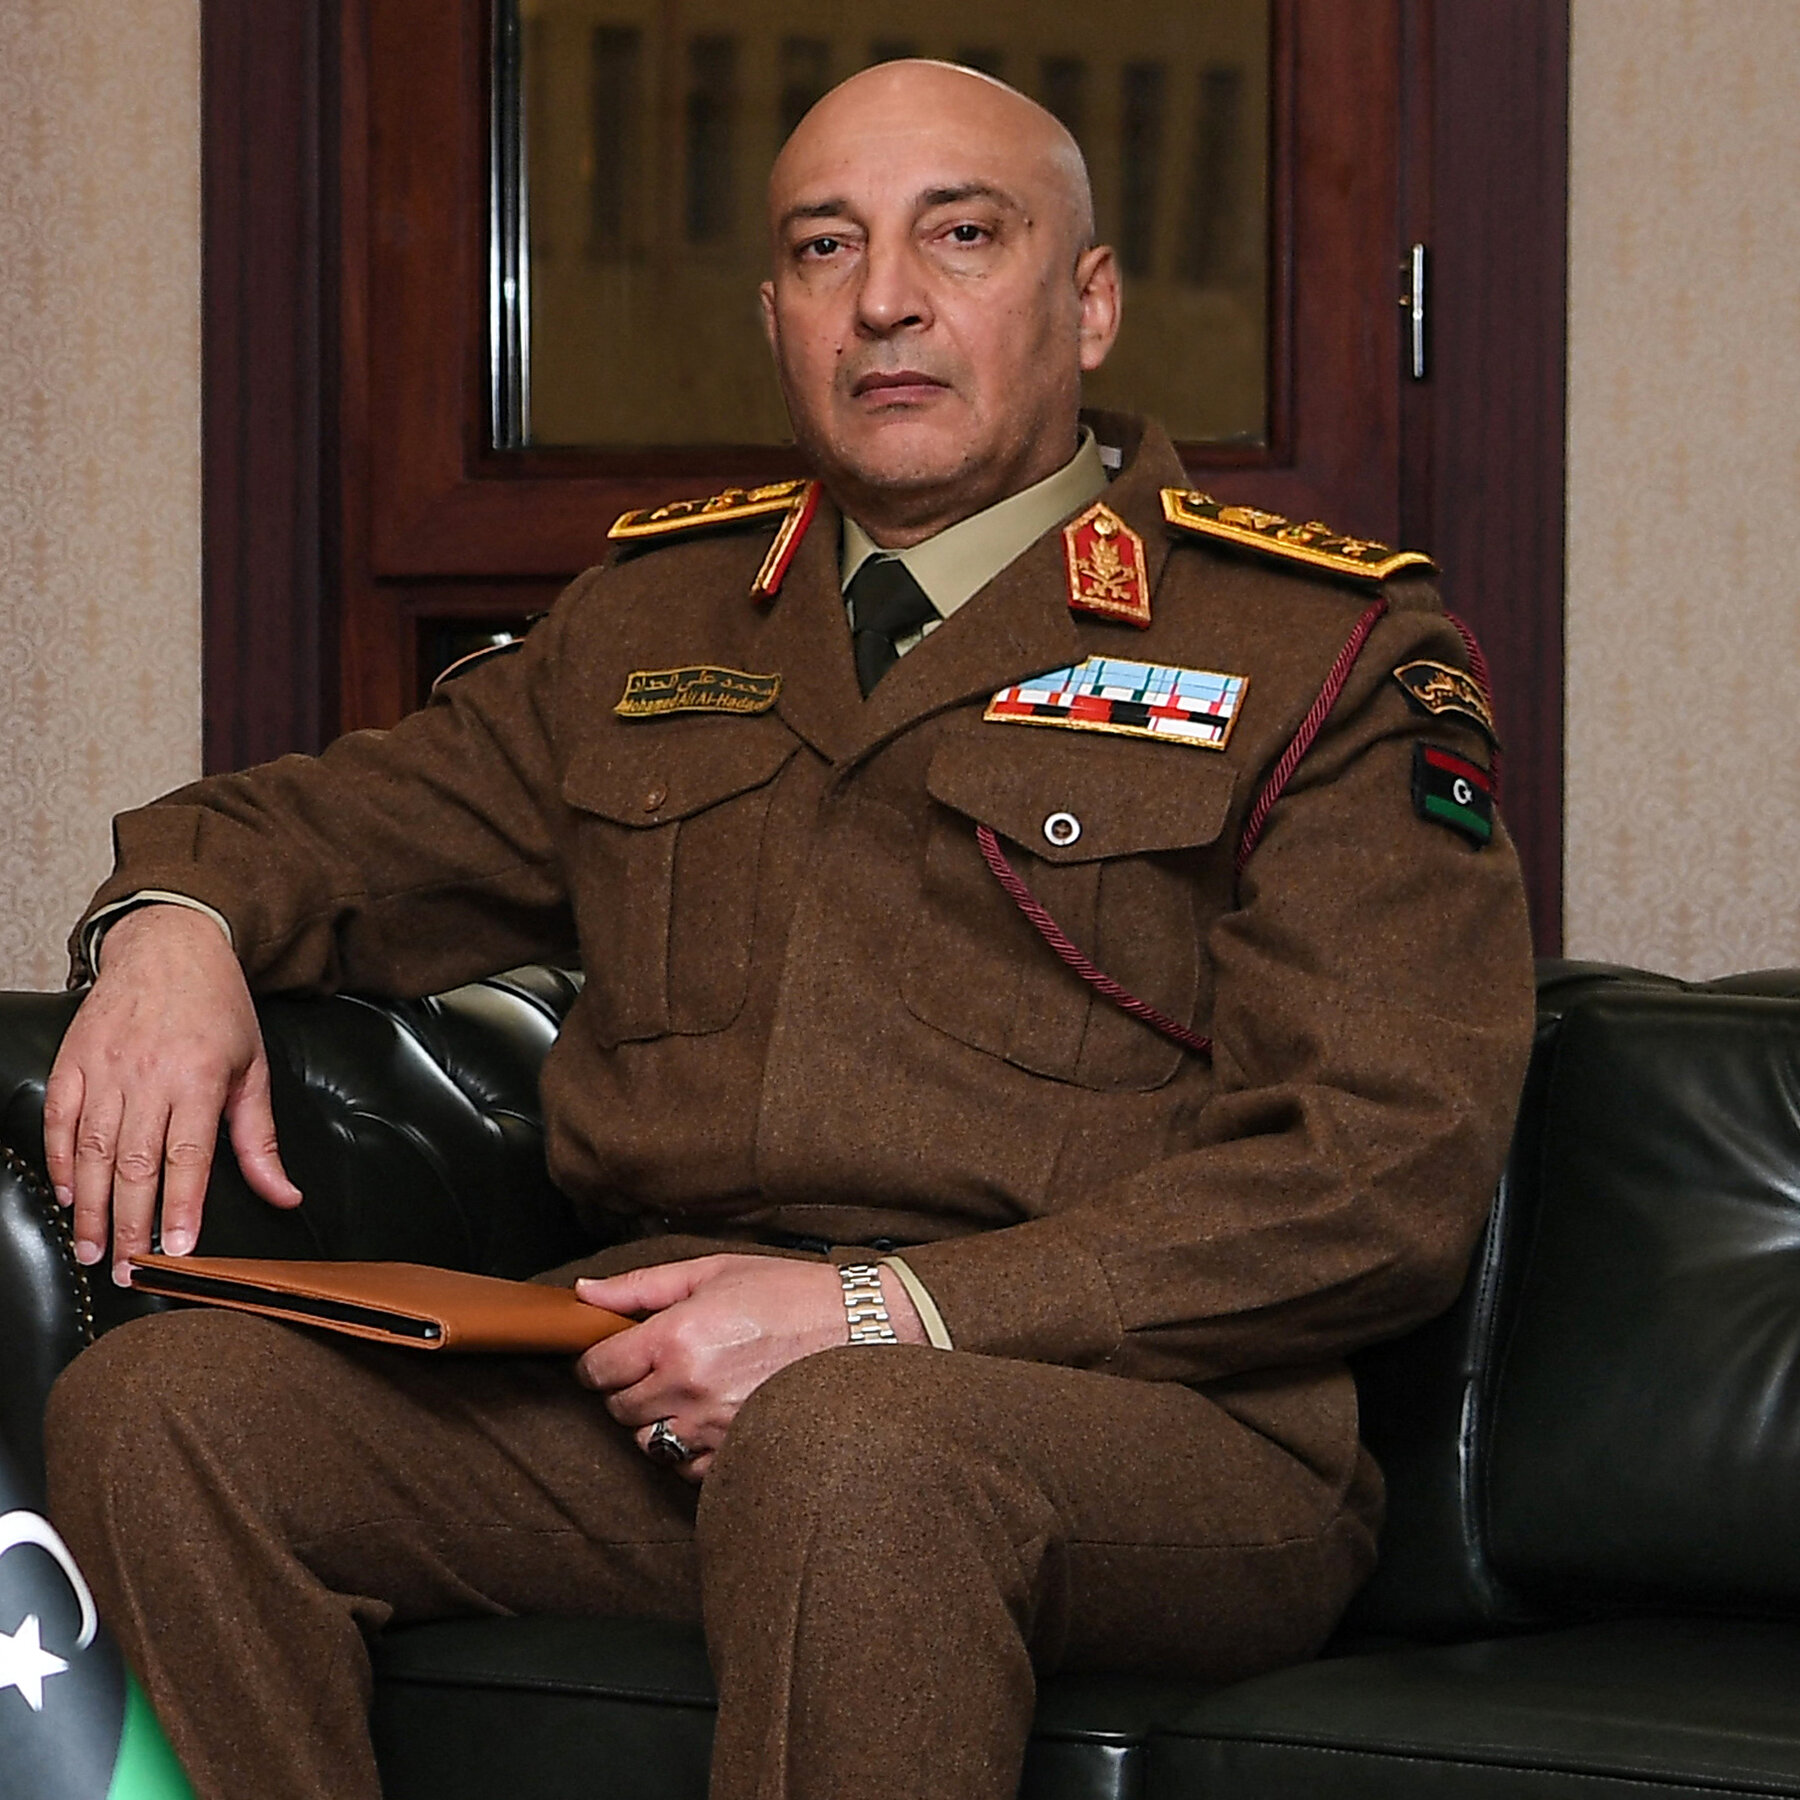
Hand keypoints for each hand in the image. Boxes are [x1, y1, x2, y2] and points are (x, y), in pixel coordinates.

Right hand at [42, 904, 301, 1285]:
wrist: (171, 945)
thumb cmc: (218, 1009)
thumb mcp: (253, 1069)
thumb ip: (261, 1140)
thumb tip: (286, 1195)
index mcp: (198, 1079)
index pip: (187, 1158)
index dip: (181, 1208)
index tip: (175, 1251)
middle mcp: (147, 1077)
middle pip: (133, 1164)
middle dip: (129, 1224)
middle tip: (128, 1270)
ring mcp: (105, 1069)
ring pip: (91, 1150)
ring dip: (89, 1206)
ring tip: (91, 1248)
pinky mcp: (74, 1061)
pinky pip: (61, 1120)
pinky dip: (61, 1160)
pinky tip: (67, 1193)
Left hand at [574, 1255, 924, 1481]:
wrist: (858, 1328)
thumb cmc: (788, 1294)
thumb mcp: (712, 1272)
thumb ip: (641, 1287)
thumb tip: (584, 1295)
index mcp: (676, 1337)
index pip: (598, 1369)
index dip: (596, 1361)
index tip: (610, 1355)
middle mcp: (688, 1387)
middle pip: (618, 1409)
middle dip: (626, 1388)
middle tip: (655, 1366)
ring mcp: (713, 1427)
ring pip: (647, 1443)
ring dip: (654, 1421)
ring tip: (684, 1393)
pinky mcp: (737, 1453)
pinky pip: (685, 1468)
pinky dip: (687, 1450)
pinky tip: (709, 1419)